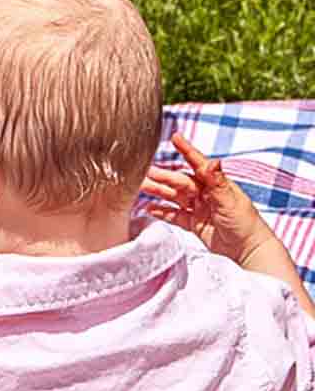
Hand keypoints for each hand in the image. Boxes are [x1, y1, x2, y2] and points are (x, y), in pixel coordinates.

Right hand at [142, 131, 270, 265]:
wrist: (249, 252)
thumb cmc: (246, 225)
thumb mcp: (230, 201)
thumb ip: (218, 182)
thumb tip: (214, 161)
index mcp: (215, 185)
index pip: (198, 164)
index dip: (186, 151)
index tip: (175, 138)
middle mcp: (205, 194)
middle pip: (180, 182)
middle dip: (163, 176)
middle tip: (145, 172)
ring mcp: (199, 208)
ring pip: (174, 197)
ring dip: (158, 191)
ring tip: (141, 187)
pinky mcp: (195, 224)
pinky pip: (175, 215)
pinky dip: (162, 211)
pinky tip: (150, 207)